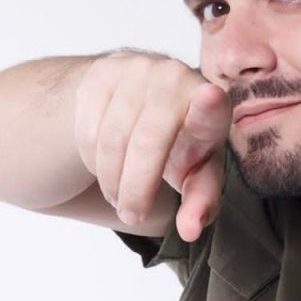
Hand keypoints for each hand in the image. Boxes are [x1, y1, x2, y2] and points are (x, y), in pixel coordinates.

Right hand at [74, 48, 231, 242]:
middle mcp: (176, 78)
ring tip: (120, 198)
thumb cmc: (181, 146)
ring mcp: (137, 69)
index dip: (208, 106)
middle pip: (147, 141)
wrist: (142, 102)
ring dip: (111, 180)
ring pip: (112, 139)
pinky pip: (88, 129)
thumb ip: (200, 202)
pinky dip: (93, 161)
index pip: (210, 109)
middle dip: (136, 188)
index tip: (209, 98)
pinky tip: (105, 168)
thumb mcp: (197, 175)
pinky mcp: (102, 72)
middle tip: (133, 216)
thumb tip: (189, 231)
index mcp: (212, 106)